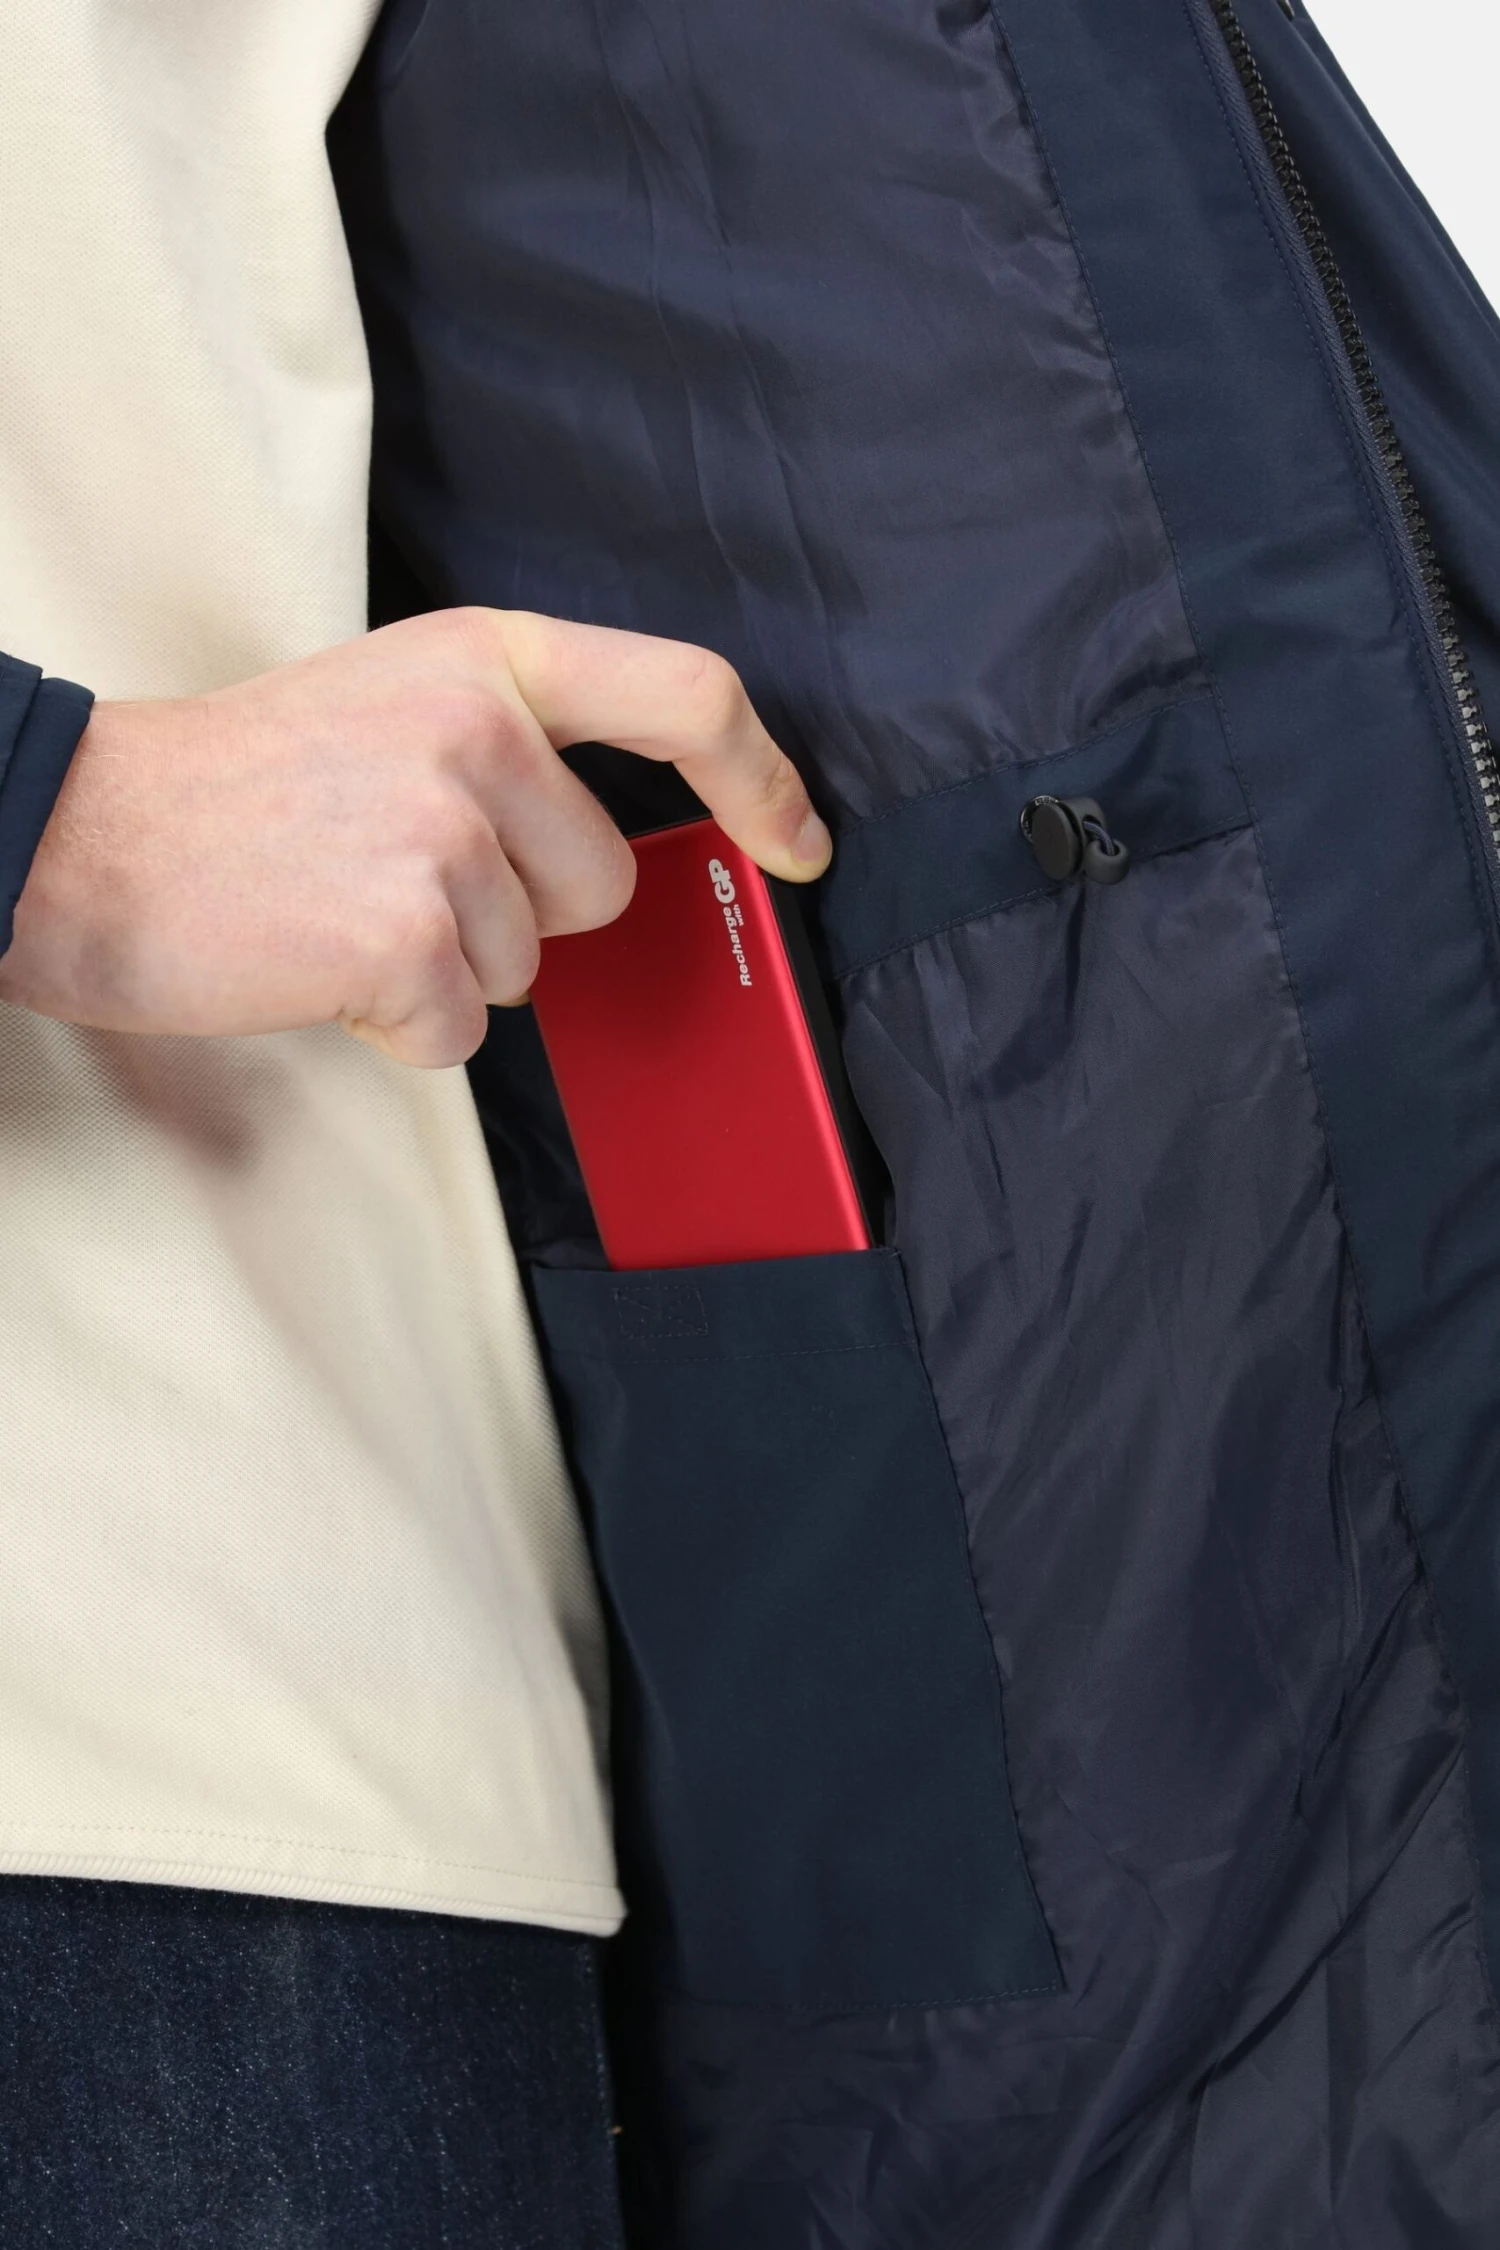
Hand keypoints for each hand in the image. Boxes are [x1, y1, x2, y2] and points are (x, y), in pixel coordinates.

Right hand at [0, 609, 831, 1066]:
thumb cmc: (234, 789)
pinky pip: (460, 1028)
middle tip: (394, 877)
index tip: (797, 844)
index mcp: (487, 659)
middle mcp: (480, 731)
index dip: (765, 778)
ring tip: (338, 907)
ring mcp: (444, 833)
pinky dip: (395, 1025)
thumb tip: (617, 853)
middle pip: (602, 885)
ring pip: (529, 966)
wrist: (84, 835)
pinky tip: (317, 961)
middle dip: (519, 913)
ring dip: (445, 967)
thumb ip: (510, 748)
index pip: (687, 694)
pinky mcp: (404, 936)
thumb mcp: (388, 706)